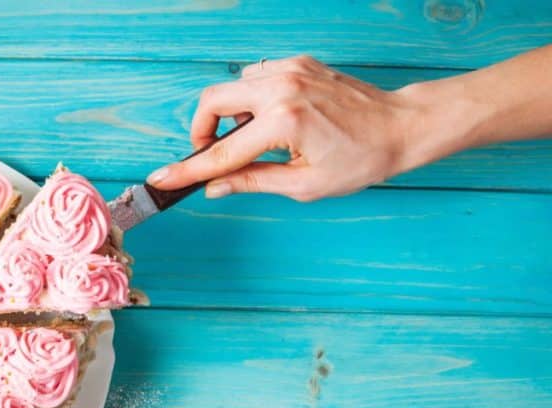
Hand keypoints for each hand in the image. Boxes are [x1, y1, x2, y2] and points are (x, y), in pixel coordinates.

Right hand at [146, 55, 424, 200]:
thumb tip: (215, 187)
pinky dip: (251, 101)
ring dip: (229, 116)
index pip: (222, 152)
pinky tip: (270, 122)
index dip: (189, 169)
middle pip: (212, 101)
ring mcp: (290, 70)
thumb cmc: (360, 159)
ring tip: (253, 141)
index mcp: (284, 122)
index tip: (162, 178)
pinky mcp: (298, 63)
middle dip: (202, 130)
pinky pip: (256, 78)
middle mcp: (282, 88)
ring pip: (232, 87)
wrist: (401, 127)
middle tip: (213, 155)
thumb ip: (252, 182)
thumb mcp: (304, 184)